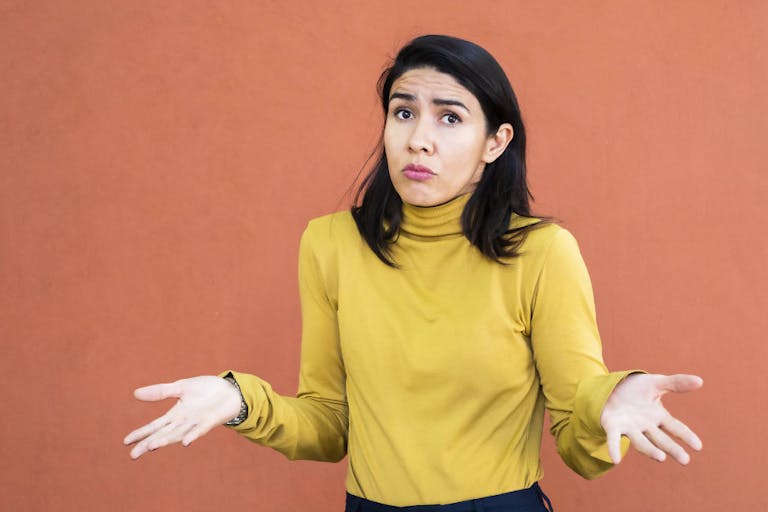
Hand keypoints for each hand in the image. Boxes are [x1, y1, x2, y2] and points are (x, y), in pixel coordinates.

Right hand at [123, 376, 241, 458]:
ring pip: (178, 434)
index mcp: (175, 414)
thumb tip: (135, 393)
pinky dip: (192, 436)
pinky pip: (199, 430)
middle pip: (163, 434)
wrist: (231, 390)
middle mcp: (184, 422)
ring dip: (166, 441)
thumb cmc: (206, 390)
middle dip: (148, 443)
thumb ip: (161, 392)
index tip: (125, 442)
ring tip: (151, 447)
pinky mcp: (210, 421)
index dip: (141, 433)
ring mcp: (196, 423)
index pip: (155, 426)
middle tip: (133, 455)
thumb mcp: (181, 387)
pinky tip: (185, 442)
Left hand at [600, 373, 702, 464]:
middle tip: (685, 460)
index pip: (675, 427)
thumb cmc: (636, 388)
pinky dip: (614, 448)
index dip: (686, 436)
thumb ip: (677, 383)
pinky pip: (613, 439)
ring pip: (641, 442)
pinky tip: (615, 459)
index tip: (698, 446)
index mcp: (658, 416)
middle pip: (660, 439)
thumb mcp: (657, 383)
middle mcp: (645, 426)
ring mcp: (629, 427)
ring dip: (650, 450)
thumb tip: (700, 381)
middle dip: (672, 449)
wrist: (609, 386)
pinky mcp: (612, 426)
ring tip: (661, 458)